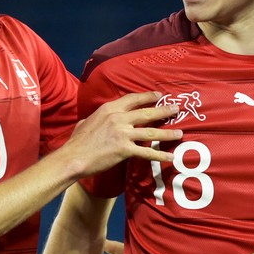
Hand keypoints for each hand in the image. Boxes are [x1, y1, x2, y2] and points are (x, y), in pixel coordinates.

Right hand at [64, 91, 183, 176]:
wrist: (74, 157)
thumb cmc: (77, 142)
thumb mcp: (87, 121)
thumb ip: (98, 117)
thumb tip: (100, 117)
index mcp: (109, 109)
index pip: (133, 99)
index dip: (147, 97)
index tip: (159, 96)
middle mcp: (118, 118)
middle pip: (147, 112)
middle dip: (164, 110)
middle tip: (176, 109)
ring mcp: (123, 133)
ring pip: (151, 131)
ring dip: (167, 133)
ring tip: (180, 133)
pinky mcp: (125, 149)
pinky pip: (146, 152)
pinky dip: (159, 155)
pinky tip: (169, 158)